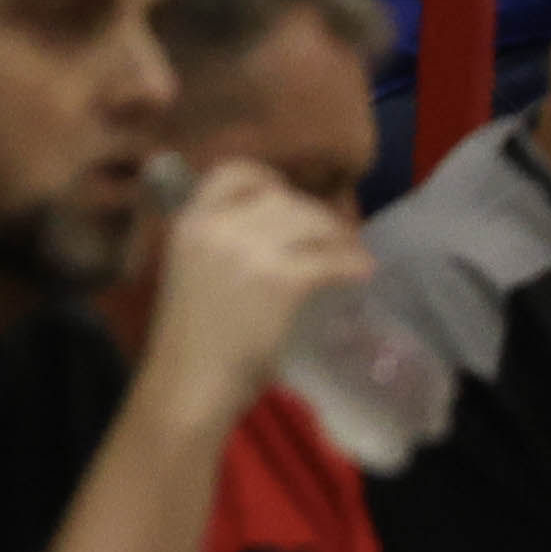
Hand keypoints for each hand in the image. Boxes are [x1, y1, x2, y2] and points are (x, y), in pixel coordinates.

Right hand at [137, 155, 370, 431]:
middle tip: (331, 234)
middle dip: (313, 213)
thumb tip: (272, 230)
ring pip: (309, 220)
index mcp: (189, 220)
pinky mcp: (281, 282)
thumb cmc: (189, 336)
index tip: (286, 194)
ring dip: (337, 235)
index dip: (266, 178)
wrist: (189, 380)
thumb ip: (220, 241)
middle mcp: (218, 225)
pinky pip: (328, 259)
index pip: (232, 171)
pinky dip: (351, 263)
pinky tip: (361, 272)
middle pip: (282, 197)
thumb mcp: (190, 268)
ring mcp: (251, 251)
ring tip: (351, 252)